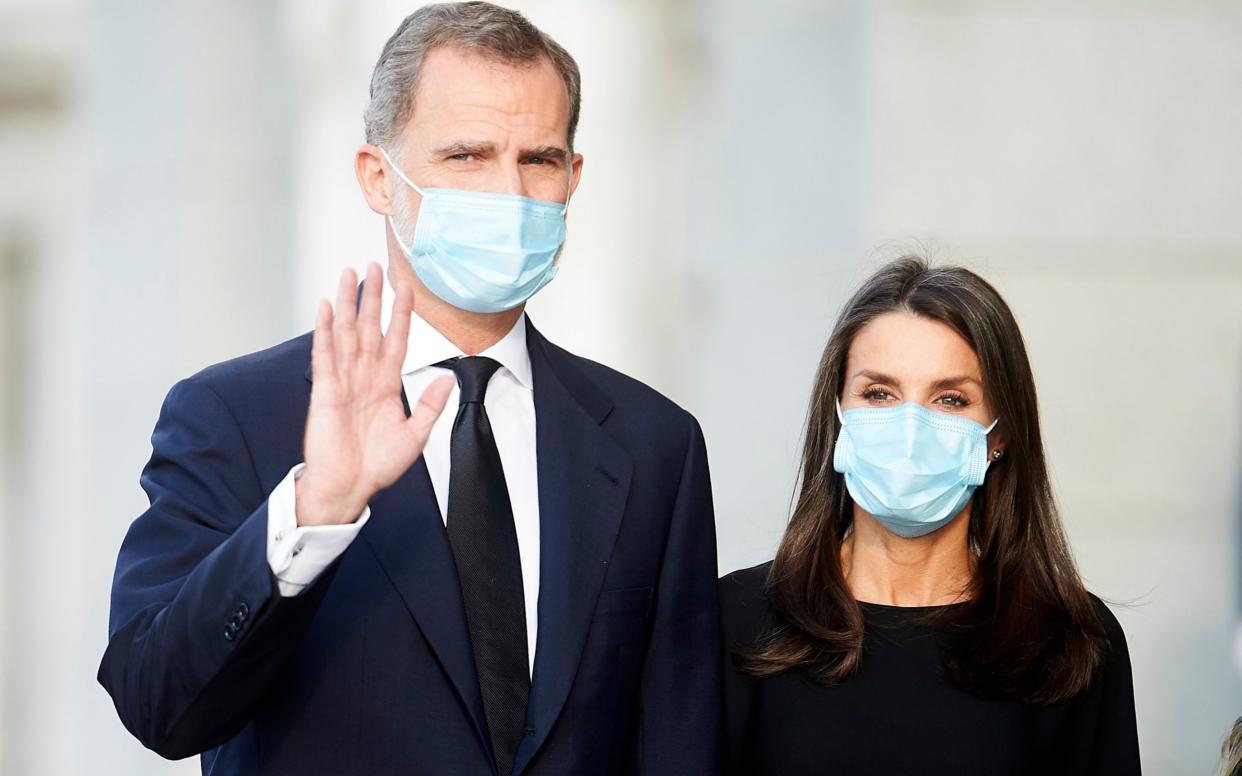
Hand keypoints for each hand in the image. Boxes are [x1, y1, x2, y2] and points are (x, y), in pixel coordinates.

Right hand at [295, 262, 453, 525]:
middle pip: (370, 326)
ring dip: (349, 303)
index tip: (407, 287)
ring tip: (349, 274)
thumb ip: (430, 405)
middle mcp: (365, 376)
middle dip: (373, 296)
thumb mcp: (415, 435)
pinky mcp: (326, 390)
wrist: (350, 487)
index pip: (396, 339)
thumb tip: (448, 378)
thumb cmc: (377, 465)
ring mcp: (344, 380)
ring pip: (347, 332)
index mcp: (387, 384)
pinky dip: (326, 330)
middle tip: (374, 265)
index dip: (401, 313)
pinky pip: (325, 354)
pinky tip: (327, 307)